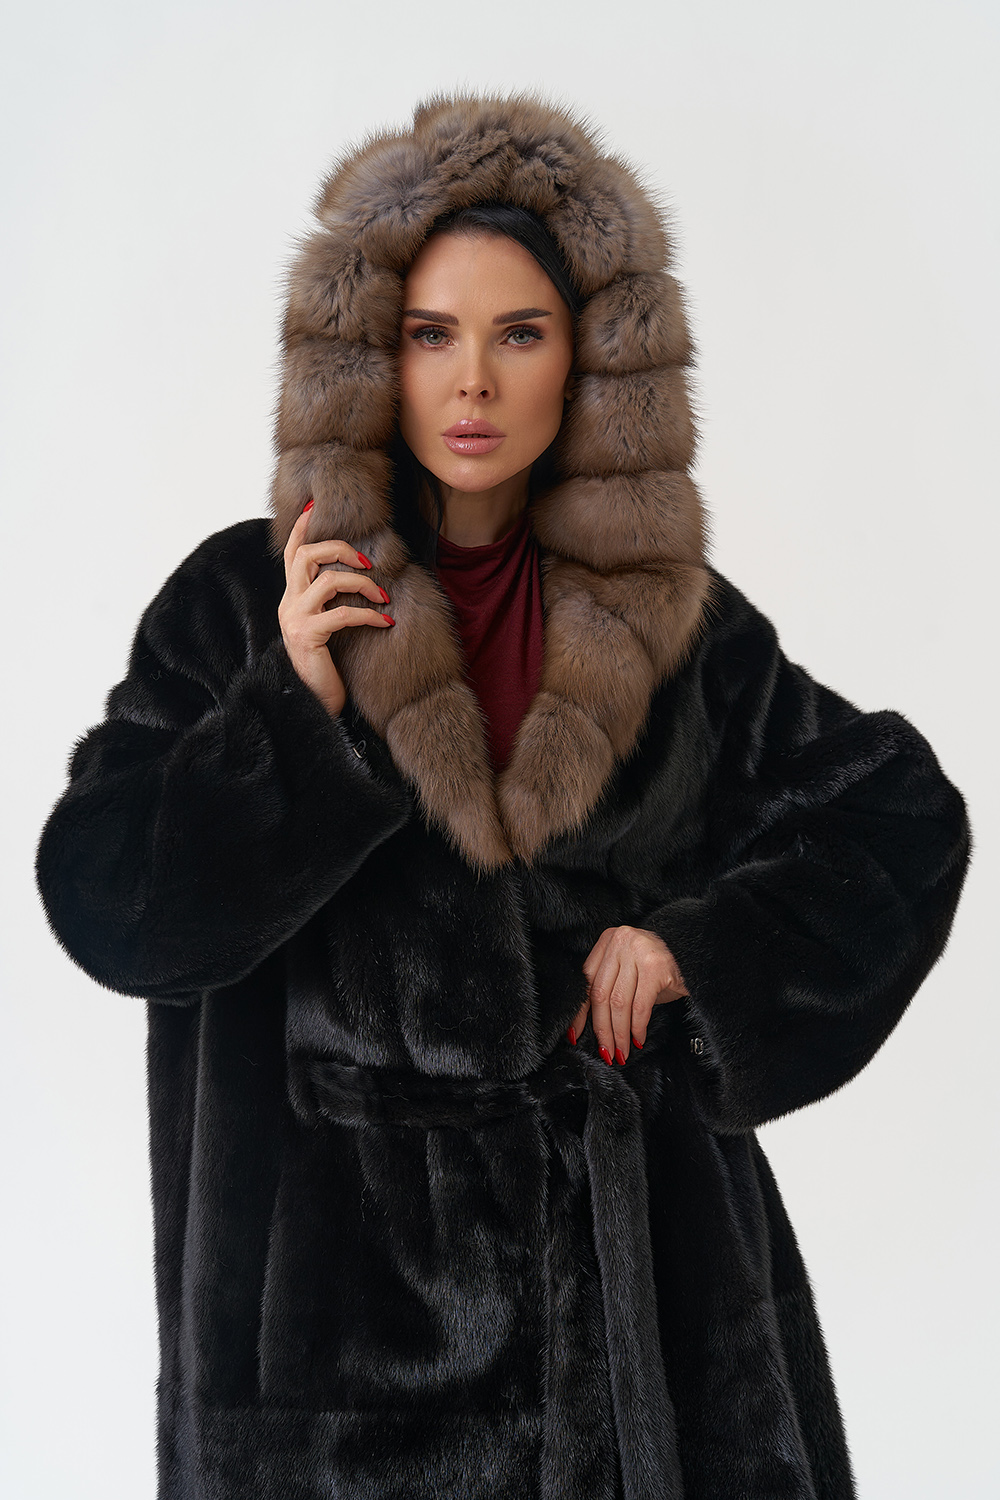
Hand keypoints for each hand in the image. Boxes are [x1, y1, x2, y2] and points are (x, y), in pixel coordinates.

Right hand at [278, 503, 394, 718]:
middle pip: (306, 555)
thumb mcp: (326, 625)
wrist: (313, 701)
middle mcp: (287, 604)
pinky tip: (386, 621)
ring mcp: (294, 619)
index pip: (291, 554)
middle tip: (366, 560)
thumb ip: (330, 601)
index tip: (315, 508)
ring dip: (361, 584)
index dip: (302, 529)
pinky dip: (369, 614)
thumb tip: (356, 575)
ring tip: (382, 596)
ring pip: (327, 579)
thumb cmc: (326, 664)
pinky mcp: (307, 636)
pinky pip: (342, 613)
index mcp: (291, 598)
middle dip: (339, 548)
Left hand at [570, 926, 688, 1064]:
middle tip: (606, 1051)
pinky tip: (638, 1039)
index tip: (575, 1035)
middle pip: (601, 994)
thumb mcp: (628, 972)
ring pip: (619, 1002)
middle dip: (602, 1028)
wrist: (696, 954)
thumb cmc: (658, 968)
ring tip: (622, 1051)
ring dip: (619, 1033)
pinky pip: (640, 1006)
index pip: (586, 980)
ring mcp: (638, 952)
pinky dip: (637, 1027)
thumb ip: (609, 986)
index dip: (580, 1012)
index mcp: (608, 940)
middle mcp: (620, 941)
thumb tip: (593, 1024)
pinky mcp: (656, 966)